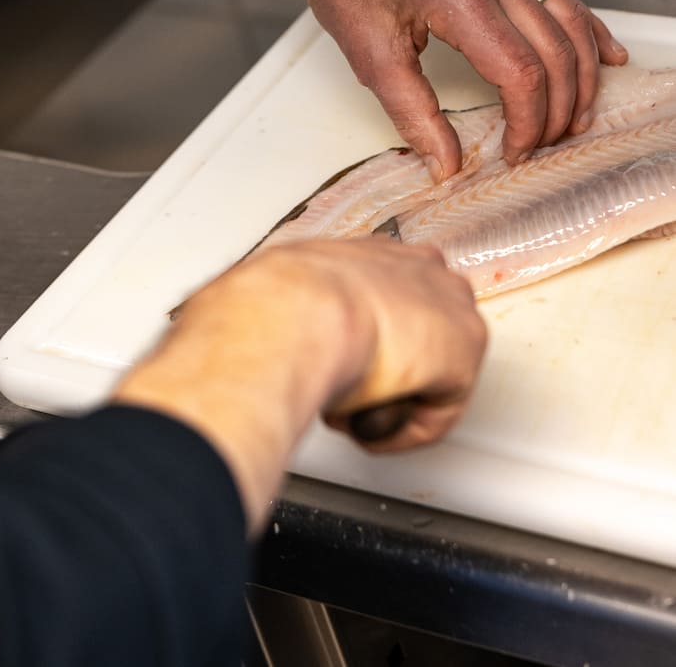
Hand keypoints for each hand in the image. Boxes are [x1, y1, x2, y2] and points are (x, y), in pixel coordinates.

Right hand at [112, 238, 485, 531]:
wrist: (289, 315)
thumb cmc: (260, 307)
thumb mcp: (254, 295)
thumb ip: (259, 309)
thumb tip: (218, 324)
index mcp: (362, 251)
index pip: (386, 285)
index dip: (367, 328)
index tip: (341, 356)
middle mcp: (412, 267)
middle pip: (420, 324)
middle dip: (390, 365)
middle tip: (347, 393)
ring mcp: (444, 305)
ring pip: (428, 370)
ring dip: (390, 398)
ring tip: (347, 410)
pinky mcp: (461, 352)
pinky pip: (437, 410)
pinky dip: (401, 428)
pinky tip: (366, 423)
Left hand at [277, 0, 626, 177]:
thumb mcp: (367, 51)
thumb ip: (411, 112)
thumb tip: (443, 163)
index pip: (521, 74)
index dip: (526, 124)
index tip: (514, 153)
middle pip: (556, 54)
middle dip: (558, 110)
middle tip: (542, 146)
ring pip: (570, 24)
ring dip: (581, 76)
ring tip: (575, 118)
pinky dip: (587, 30)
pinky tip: (602, 55)